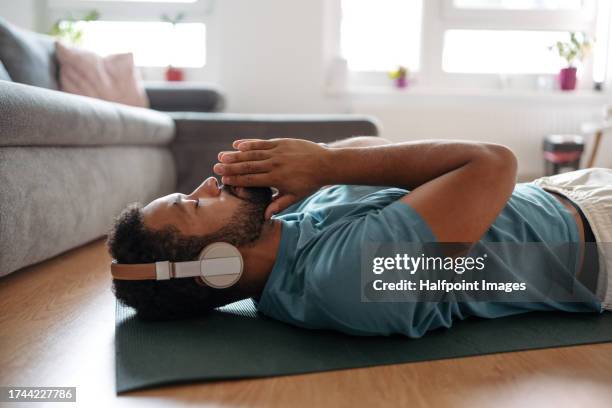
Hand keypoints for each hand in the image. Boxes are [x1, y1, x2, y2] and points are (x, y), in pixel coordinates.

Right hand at [213, 138, 331, 218]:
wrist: (325, 164)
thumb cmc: (309, 183)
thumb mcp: (295, 197)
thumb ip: (279, 204)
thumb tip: (264, 216)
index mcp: (276, 179)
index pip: (252, 179)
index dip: (236, 180)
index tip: (223, 180)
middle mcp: (275, 165)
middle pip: (248, 166)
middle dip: (231, 167)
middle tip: (216, 167)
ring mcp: (278, 152)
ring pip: (253, 153)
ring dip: (236, 154)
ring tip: (221, 156)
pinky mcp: (282, 142)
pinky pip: (262, 143)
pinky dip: (249, 143)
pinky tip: (237, 144)